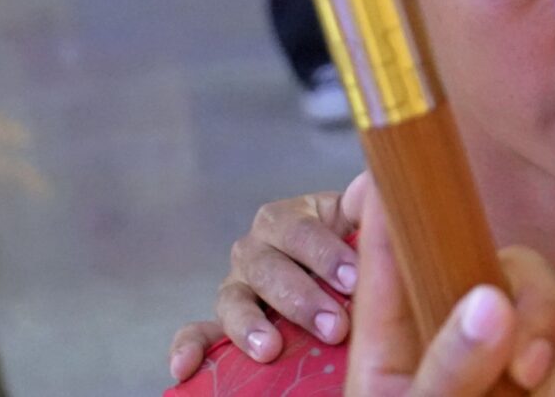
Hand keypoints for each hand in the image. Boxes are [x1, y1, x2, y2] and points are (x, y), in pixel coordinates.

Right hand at [167, 173, 367, 381]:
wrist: (343, 286)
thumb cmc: (356, 255)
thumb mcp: (362, 227)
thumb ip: (365, 211)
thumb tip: (371, 186)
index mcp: (295, 218)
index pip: (302, 229)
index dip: (325, 253)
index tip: (353, 279)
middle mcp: (260, 247)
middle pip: (269, 266)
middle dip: (301, 298)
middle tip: (335, 327)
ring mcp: (238, 285)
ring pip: (233, 298)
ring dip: (249, 324)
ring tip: (270, 349)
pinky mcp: (221, 323)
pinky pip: (196, 332)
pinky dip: (187, 348)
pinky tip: (183, 368)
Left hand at [347, 182, 554, 396]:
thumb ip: (446, 369)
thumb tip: (491, 305)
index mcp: (392, 333)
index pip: (391, 245)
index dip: (397, 191)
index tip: (402, 153)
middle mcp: (450, 330)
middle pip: (498, 259)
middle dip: (529, 295)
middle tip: (525, 362)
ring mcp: (501, 355)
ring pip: (548, 304)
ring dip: (551, 347)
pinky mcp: (544, 379)